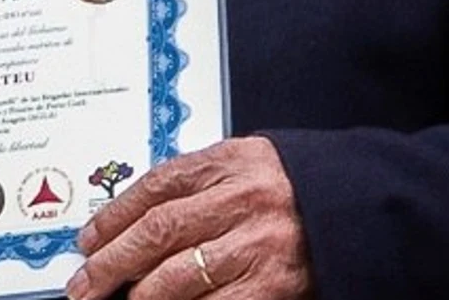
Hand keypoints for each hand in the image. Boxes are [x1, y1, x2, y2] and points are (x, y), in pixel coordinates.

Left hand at [68, 137, 311, 299]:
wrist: (364, 212)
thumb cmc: (298, 191)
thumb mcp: (249, 166)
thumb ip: (199, 185)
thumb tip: (131, 222)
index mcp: (232, 161)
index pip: (155, 187)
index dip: (113, 216)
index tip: (88, 240)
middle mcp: (244, 199)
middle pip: (158, 231)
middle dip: (112, 261)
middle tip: (85, 283)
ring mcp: (258, 245)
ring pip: (177, 275)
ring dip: (138, 295)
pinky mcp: (273, 286)